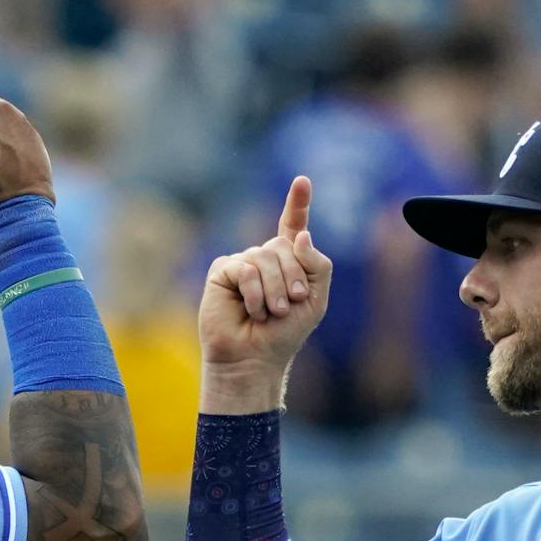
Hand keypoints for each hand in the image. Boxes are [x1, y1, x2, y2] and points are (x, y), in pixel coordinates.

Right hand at [198, 176, 333, 410]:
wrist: (254, 358)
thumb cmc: (285, 334)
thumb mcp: (315, 300)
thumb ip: (317, 265)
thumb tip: (299, 236)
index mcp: (288, 262)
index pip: (292, 227)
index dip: (297, 204)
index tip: (302, 181)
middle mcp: (264, 258)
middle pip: (283, 245)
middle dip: (291, 277)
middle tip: (288, 306)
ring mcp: (242, 262)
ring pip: (264, 256)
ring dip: (273, 290)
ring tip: (270, 313)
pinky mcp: (222, 271)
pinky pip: (244, 268)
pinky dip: (253, 292)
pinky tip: (251, 310)